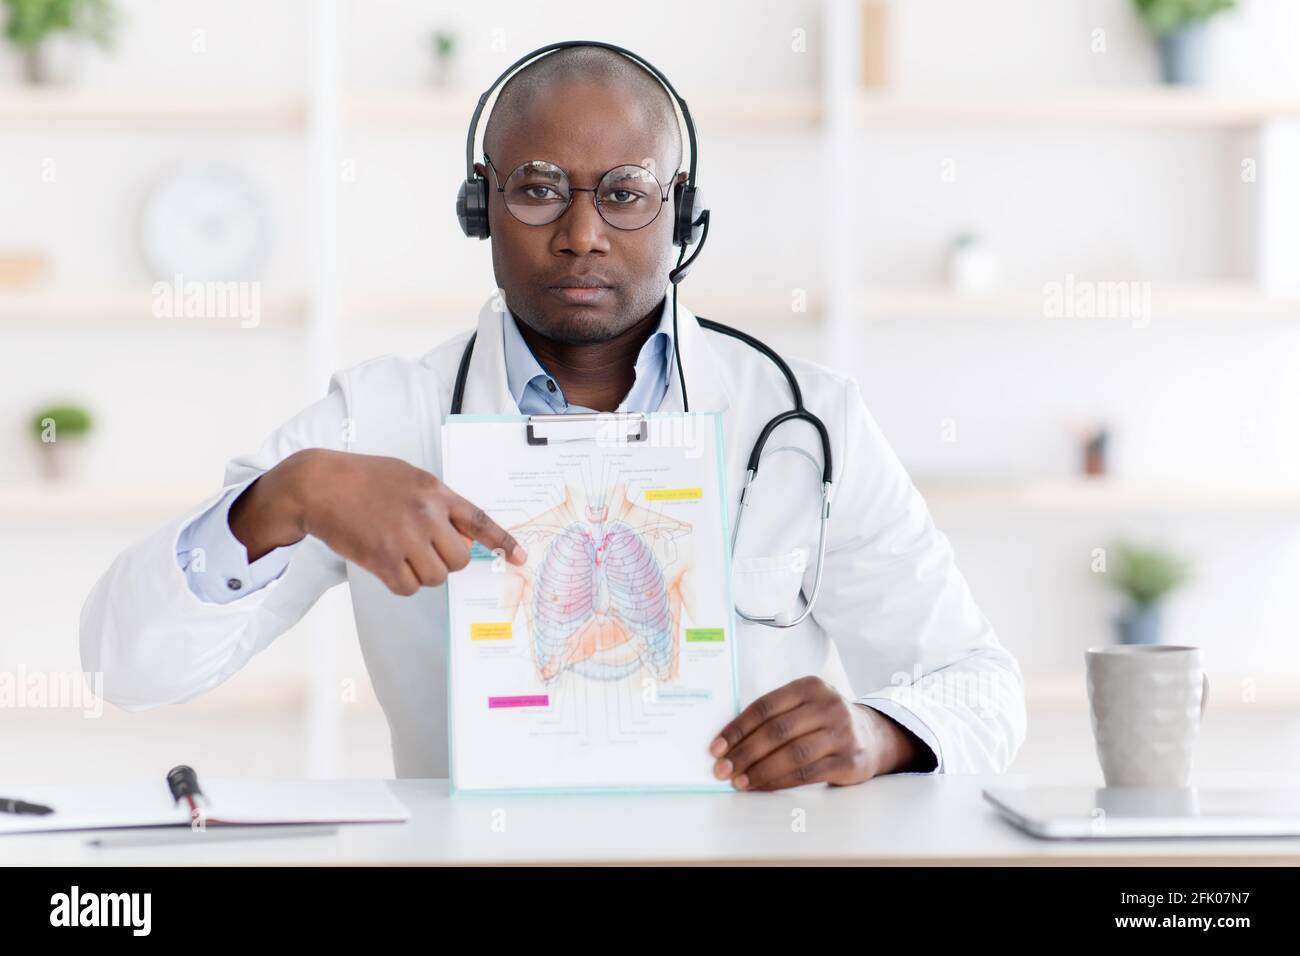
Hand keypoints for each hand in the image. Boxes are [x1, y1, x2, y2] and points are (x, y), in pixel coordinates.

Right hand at [232, 448, 526, 595]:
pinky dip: (401, 582)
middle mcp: (426, 515)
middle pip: (460, 559)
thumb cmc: (364, 479)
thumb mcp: (409, 477)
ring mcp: (406, 538)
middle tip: (425, 550)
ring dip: (422, 572)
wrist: (319, 485)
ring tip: (400, 553)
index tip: (520, 557)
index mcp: (437, 492)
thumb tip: (461, 537)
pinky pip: (409, 587)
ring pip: (436, 577)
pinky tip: (386, 564)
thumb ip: (438, 503)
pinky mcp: (383, 559)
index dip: (503, 542)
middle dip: (447, 561)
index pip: (480, 521)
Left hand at [708, 676, 932, 790]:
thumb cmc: (825, 721)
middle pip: (776, 731)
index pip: (765, 706)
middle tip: (722, 768)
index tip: (717, 746)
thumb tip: (729, 741)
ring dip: (759, 771)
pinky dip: (779, 782)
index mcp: (810, 686)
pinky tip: (762, 787)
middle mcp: (828, 706)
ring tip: (738, 781)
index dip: (738, 728)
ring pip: (791, 755)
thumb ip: (776, 715)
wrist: (874, 737)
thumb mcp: (806, 705)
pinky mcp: (850, 761)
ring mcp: (842, 733)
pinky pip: (806, 774)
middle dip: (744, 752)